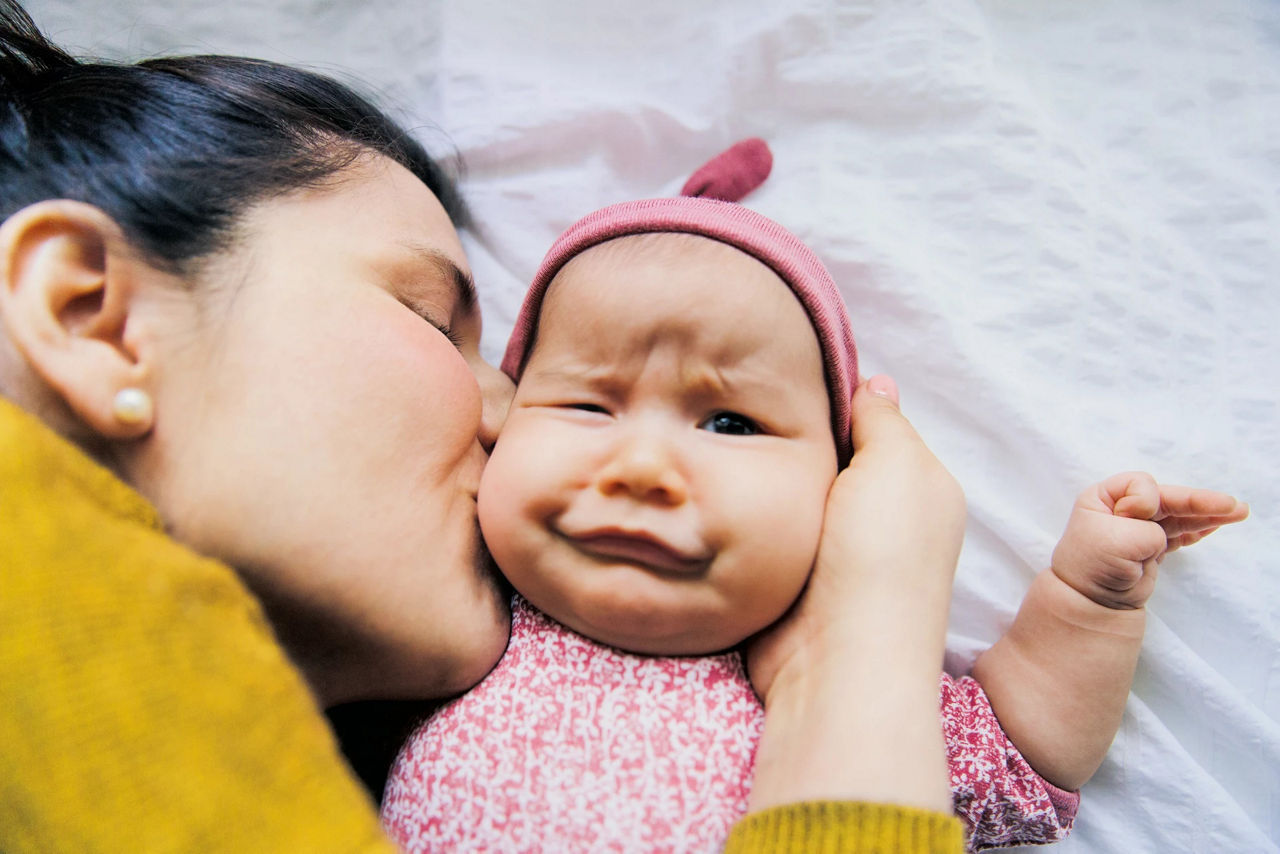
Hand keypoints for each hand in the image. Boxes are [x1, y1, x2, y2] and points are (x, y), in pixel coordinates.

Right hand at [746, 375, 964, 701]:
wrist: (836, 660)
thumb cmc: (879, 556)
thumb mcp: (897, 465)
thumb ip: (883, 419)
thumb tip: (875, 380)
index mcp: (916, 487)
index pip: (871, 423)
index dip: (833, 398)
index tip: (781, 372)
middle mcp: (877, 518)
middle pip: (825, 455)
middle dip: (789, 436)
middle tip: (737, 405)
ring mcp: (830, 551)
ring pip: (789, 490)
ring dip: (762, 475)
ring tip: (714, 439)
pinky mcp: (789, 578)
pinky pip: (764, 528)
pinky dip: (748, 514)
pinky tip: (716, 489)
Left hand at [1051, 471, 1248, 609]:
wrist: (1090, 603)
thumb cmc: (1093, 566)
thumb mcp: (1115, 540)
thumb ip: (1145, 530)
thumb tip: (1159, 534)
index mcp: (1103, 497)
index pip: (1140, 484)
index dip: (1145, 501)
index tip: (1132, 519)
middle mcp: (1120, 509)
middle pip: (1167, 498)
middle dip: (1198, 501)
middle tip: (1230, 504)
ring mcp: (1137, 529)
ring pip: (1177, 516)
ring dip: (1206, 515)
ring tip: (1237, 512)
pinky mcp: (1149, 548)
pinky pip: (1178, 534)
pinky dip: (1197, 529)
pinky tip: (1216, 526)